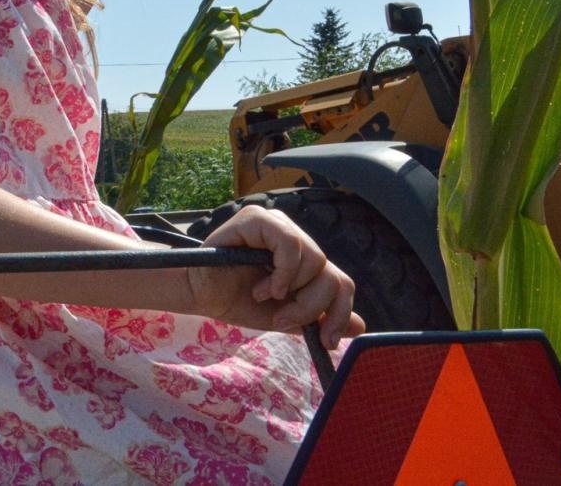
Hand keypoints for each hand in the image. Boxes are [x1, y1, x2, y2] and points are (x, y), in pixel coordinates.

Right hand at [188, 205, 363, 348]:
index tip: (325, 340)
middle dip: (311, 306)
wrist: (200, 294)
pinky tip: (264, 286)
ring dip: (292, 290)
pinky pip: (290, 243)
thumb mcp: (285, 317)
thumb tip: (360, 326)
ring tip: (266, 297)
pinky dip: (282, 271)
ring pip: (315, 259)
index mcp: (304, 262)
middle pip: (332, 274)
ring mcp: (278, 226)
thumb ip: (318, 318)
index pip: (340, 283)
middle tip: (284, 320)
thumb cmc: (236, 301)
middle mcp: (295, 240)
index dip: (339, 313)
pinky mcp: (259, 219)